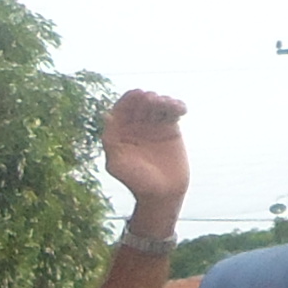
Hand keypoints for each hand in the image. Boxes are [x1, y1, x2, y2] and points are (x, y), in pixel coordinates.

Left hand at [100, 89, 190, 212]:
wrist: (163, 193)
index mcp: (119, 131)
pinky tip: (181, 109)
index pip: (122, 108)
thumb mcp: (118, 164)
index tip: (139, 94)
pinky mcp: (170, 128)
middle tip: (154, 101)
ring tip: (169, 105)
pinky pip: (173, 112)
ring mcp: (153, 125)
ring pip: (158, 105)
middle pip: (141, 103)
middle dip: (147, 98)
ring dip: (163, 100)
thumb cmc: (137, 181)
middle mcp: (135, 125)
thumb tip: (107, 116)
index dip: (129, 99)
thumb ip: (111, 142)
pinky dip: (177, 106)